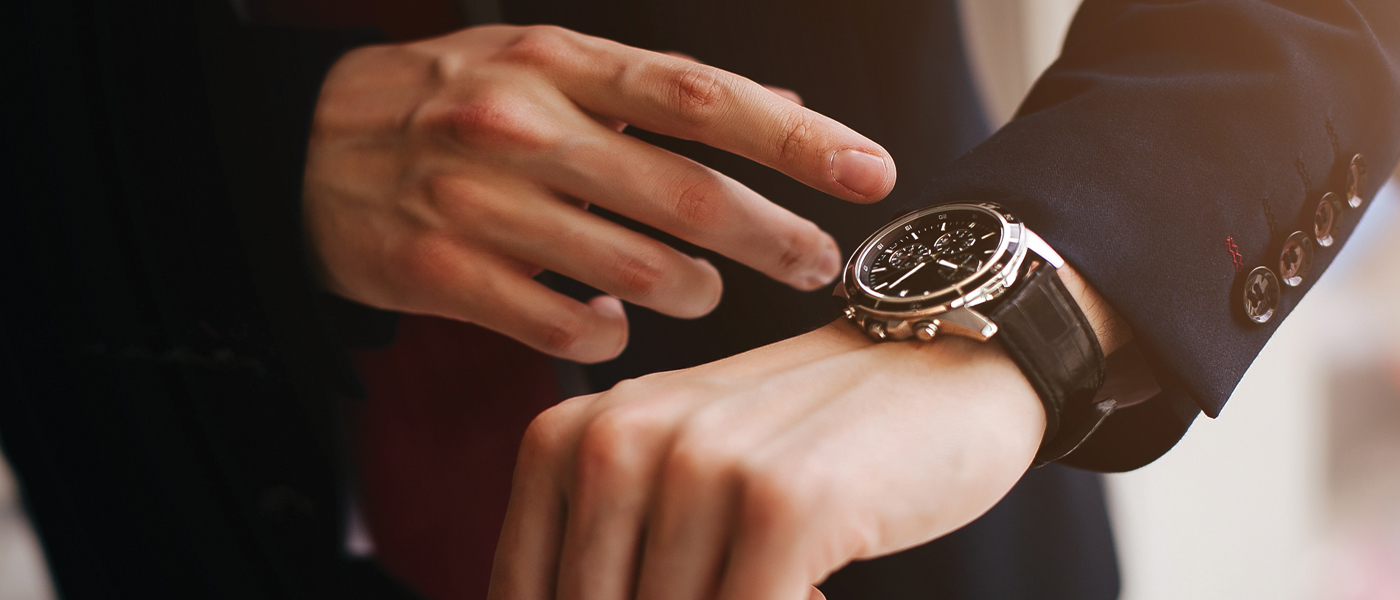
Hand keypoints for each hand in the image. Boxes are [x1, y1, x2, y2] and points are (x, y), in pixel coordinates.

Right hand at [303, 25, 896, 362]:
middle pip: (684, 193)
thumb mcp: (548, 65)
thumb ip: (656, 92)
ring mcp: (473, 199)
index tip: (869, 171)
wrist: (303, 145)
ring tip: (707, 289)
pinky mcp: (435, 272)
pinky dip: (606, 330)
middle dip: (772, 236)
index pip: (699, 96)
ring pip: (631, 269)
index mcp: (557, 61)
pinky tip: (616, 322)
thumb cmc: (449, 99)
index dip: (795, 137)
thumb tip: (781, 100)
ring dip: (693, 290)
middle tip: (818, 262)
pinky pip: (555, 323)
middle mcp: (520, 124)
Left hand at [487, 265, 1127, 599]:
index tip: (672, 589)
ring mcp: (701, 467)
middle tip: (738, 576)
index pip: (522, 592)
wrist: (947, 363)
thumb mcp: (678, 471)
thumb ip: (614, 545)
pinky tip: (820, 585)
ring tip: (782, 575)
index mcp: (570, 437)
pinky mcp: (785, 502)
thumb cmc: (803, 436)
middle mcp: (618, 441)